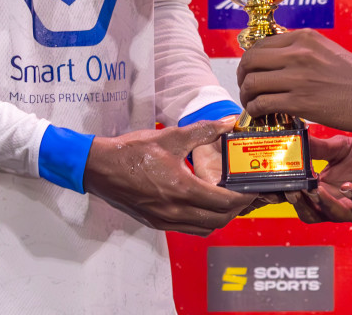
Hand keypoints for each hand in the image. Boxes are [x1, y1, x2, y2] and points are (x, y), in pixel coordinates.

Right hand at [84, 118, 254, 234]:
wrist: (99, 168)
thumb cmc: (132, 152)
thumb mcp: (170, 136)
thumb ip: (203, 131)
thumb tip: (227, 122)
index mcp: (181, 189)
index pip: (223, 202)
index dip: (243, 198)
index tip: (252, 189)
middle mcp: (175, 210)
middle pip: (218, 220)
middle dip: (236, 209)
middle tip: (243, 194)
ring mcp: (165, 220)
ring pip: (204, 228)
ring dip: (220, 218)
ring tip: (227, 200)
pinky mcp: (156, 222)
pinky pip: (188, 229)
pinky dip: (203, 222)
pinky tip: (203, 205)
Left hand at [236, 29, 351, 131]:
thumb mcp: (327, 50)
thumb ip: (302, 53)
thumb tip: (279, 64)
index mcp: (304, 38)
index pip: (260, 45)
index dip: (250, 62)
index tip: (251, 74)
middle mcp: (298, 53)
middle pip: (250, 61)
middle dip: (242, 78)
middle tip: (247, 90)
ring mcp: (298, 76)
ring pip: (252, 82)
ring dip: (247, 96)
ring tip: (253, 105)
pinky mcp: (301, 101)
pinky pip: (263, 103)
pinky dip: (256, 110)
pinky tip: (263, 115)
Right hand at [289, 133, 351, 224]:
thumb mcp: (339, 147)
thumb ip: (317, 147)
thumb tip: (294, 136)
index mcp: (323, 192)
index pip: (300, 201)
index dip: (287, 196)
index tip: (276, 187)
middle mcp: (338, 205)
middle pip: (313, 215)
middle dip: (302, 205)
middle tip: (295, 191)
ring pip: (337, 216)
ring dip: (327, 204)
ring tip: (318, 190)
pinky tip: (348, 186)